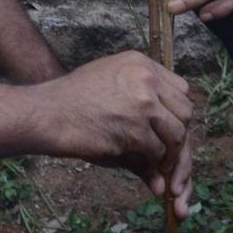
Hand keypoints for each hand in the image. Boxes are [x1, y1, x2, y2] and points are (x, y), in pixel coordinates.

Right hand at [37, 51, 194, 216]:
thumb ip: (140, 95)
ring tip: (160, 165)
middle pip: (185, 111)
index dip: (177, 112)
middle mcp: (146, 77)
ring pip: (176, 133)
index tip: (169, 129)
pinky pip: (157, 151)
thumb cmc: (73, 101)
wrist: (48, 113)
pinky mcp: (135, 128)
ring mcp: (142, 102)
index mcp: (141, 63)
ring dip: (170, 154)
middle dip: (179, 135)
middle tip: (169, 151)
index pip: (180, 89)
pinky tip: (146, 169)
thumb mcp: (110, 83)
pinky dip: (152, 164)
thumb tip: (162, 125)